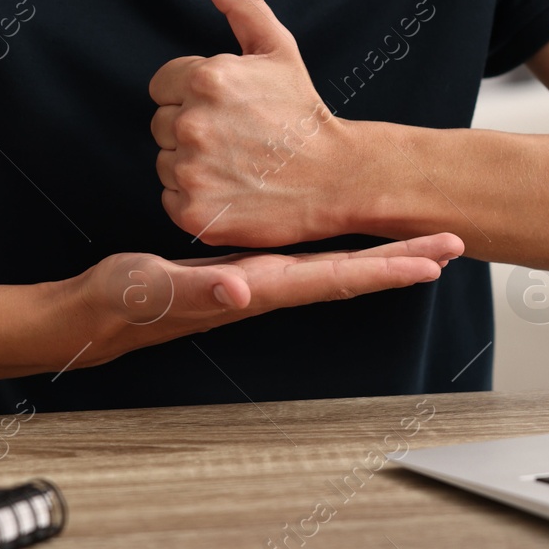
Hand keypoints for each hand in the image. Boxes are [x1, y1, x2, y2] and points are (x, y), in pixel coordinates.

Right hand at [65, 233, 464, 367]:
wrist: (95, 315)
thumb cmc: (120, 304)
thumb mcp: (153, 289)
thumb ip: (196, 291)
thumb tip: (244, 291)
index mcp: (257, 287)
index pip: (336, 278)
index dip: (387, 268)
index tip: (433, 258)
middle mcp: (268, 286)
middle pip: (350, 273)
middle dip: (403, 258)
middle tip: (453, 240)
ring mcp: (259, 280)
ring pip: (334, 265)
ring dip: (380, 253)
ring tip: (420, 238)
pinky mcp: (245, 270)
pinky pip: (307, 256)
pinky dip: (340, 245)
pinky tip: (349, 234)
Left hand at [149, 0, 352, 246]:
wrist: (338, 176)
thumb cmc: (303, 111)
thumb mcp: (276, 46)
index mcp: (205, 77)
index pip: (162, 85)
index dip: (193, 95)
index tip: (230, 109)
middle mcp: (192, 123)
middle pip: (160, 124)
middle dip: (192, 128)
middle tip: (238, 138)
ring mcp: (191, 170)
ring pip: (164, 162)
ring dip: (192, 165)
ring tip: (237, 164)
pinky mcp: (195, 212)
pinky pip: (170, 200)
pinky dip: (195, 200)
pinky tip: (232, 190)